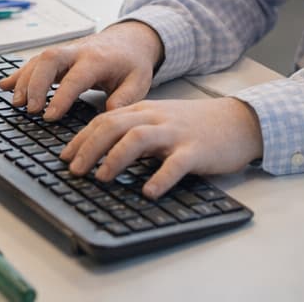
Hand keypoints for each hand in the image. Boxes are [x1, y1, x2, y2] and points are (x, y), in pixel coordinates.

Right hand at [0, 19, 163, 119]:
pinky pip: (34, 61)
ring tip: (17, 104)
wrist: (131, 39)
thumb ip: (125, 98)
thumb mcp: (139, 81)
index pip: (76, 77)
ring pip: (39, 60)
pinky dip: (18, 73)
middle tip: (31, 109)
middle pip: (50, 60)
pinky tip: (5, 86)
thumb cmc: (133, 62)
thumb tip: (109, 114)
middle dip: (36, 83)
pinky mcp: (59, 56)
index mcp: (99, 59)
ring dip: (25, 81)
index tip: (50, 116)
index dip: (61, 96)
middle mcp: (78, 52)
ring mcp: (66, 52)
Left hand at [60, 97, 263, 198]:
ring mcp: (176, 133)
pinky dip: (161, 178)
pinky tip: (149, 192)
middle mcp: (157, 118)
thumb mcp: (161, 121)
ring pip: (139, 137)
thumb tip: (100, 151)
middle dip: (89, 147)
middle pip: (115, 125)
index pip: (105, 119)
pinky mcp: (196, 150)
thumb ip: (135, 130)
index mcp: (146, 111)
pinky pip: (176, 163)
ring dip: (116, 157)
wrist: (238, 121)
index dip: (81, 139)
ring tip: (102, 177)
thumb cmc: (196, 126)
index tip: (65, 157)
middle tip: (74, 170)